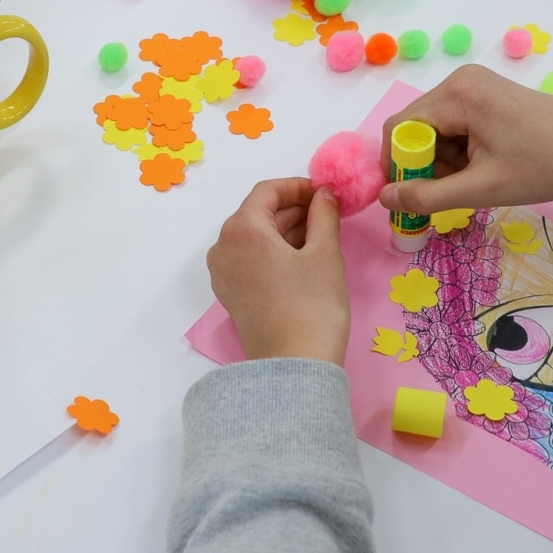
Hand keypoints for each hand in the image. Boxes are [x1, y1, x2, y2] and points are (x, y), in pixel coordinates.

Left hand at [208, 178, 349, 364]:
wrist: (294, 366)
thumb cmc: (312, 306)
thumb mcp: (325, 253)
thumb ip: (324, 215)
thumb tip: (324, 195)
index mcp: (241, 229)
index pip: (267, 191)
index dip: (298, 186)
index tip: (326, 192)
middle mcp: (222, 247)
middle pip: (258, 213)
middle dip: (294, 209)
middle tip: (330, 213)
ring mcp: (223, 272)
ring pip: (255, 237)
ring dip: (286, 230)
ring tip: (322, 235)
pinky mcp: (230, 293)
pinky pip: (250, 259)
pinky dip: (274, 251)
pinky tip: (303, 258)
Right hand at [378, 65, 552, 216]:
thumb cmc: (546, 167)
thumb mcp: (483, 188)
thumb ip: (427, 196)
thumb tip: (383, 198)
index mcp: (457, 95)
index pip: (398, 129)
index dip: (398, 166)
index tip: (414, 196)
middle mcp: (460, 80)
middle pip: (415, 127)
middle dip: (425, 165)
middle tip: (454, 191)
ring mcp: (474, 84)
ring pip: (434, 129)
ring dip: (443, 161)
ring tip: (476, 180)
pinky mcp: (487, 94)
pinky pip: (453, 124)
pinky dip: (458, 151)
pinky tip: (483, 166)